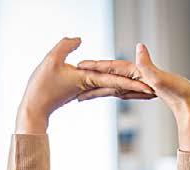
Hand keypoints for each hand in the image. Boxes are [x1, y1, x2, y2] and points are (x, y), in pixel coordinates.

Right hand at [15, 37, 154, 133]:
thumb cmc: (38, 87)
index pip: (116, 80)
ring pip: (113, 90)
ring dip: (130, 92)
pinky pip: (102, 90)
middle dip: (138, 90)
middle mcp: (91, 86)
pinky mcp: (81, 91)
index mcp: (88, 80)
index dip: (134, 82)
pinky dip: (113, 90)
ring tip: (147, 92)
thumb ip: (66, 46)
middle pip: (119, 88)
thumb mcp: (50, 60)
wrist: (32, 111)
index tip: (150, 86)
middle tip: (158, 92)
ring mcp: (86, 90)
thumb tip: (80, 38)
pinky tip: (123, 91)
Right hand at [78, 43, 189, 151]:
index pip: (111, 68)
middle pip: (107, 76)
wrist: (189, 101)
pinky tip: (103, 95)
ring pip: (112, 85)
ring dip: (96, 88)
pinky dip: (110, 93)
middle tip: (72, 77)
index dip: (95, 66)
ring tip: (81, 92)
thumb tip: (140, 47)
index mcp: (137, 71)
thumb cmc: (178, 89)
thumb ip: (148, 64)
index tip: (79, 65)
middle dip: (89, 77)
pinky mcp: (141, 92)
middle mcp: (135, 75)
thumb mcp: (161, 77)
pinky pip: (120, 92)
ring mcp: (138, 83)